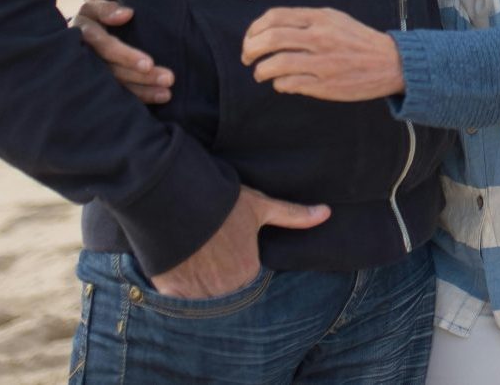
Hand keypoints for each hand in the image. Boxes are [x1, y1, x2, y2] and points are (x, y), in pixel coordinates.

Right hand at [70, 0, 174, 103]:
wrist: (78, 35)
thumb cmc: (92, 18)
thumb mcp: (93, 7)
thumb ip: (106, 9)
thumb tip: (127, 14)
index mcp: (83, 36)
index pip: (106, 47)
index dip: (127, 56)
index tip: (149, 63)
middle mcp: (85, 60)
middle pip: (114, 71)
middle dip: (142, 77)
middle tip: (168, 79)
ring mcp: (91, 76)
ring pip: (117, 87)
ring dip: (144, 91)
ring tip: (167, 94)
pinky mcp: (99, 87)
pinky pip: (118, 96)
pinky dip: (139, 98)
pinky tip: (158, 98)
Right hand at [151, 186, 329, 298]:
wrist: (177, 199)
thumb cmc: (223, 202)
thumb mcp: (260, 206)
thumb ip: (293, 215)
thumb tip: (327, 212)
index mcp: (248, 272)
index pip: (247, 276)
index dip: (236, 259)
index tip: (227, 246)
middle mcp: (226, 290)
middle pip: (225, 289)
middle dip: (219, 275)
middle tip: (209, 249)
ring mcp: (198, 295)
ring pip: (203, 297)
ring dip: (199, 283)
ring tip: (193, 255)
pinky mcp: (173, 294)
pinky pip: (179, 301)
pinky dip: (179, 289)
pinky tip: (178, 266)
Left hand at [242, 7, 404, 101]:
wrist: (390, 63)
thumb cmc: (358, 40)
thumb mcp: (334, 18)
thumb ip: (305, 21)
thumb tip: (271, 29)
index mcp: (320, 18)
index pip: (275, 17)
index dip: (255, 28)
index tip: (250, 38)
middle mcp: (319, 37)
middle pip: (271, 39)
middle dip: (250, 49)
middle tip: (247, 57)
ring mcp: (322, 62)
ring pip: (276, 64)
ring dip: (261, 70)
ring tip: (260, 73)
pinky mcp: (325, 85)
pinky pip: (290, 84)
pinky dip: (279, 84)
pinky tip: (281, 83)